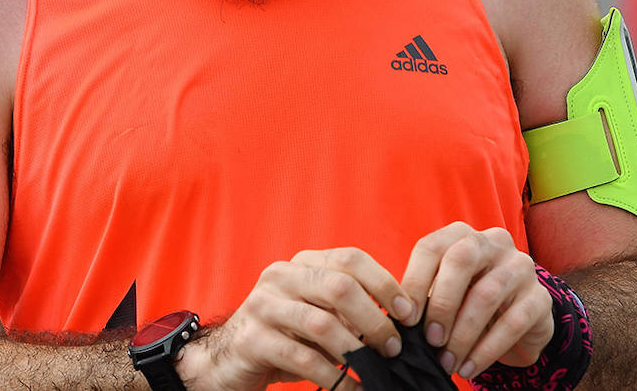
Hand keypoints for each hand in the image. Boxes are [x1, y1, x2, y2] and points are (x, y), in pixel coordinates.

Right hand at [178, 247, 414, 390]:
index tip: (409, 313)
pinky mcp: (252, 339)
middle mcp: (280, 277)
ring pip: (322, 324)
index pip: (350, 258)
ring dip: (357, 351)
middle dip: (374, 319)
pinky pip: (304, 359)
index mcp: (301, 264)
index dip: (385, 283)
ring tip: (377, 370)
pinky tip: (352, 389)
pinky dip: (335, 378)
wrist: (228, 360)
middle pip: (338, 286)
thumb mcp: (318, 315)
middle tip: (394, 347)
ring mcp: (263, 306)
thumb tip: (403, 320)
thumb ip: (350, 310)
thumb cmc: (286, 337)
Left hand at [398, 222, 552, 380]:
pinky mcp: (541, 297)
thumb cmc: (469, 301)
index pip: (431, 247)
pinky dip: (486, 350)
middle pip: (461, 260)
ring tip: (447, 361)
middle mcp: (493, 242)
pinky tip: (469, 368)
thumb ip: (423, 295)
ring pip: (487, 294)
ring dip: (462, 334)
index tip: (404, 318)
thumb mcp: (445, 291)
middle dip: (441, 303)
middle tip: (430, 339)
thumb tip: (397, 317)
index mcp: (461, 235)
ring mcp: (521, 267)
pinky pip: (513, 323)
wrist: (519, 322)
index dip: (414, 281)